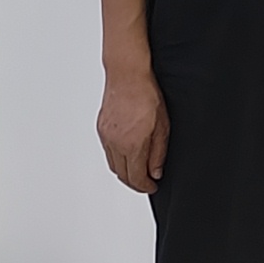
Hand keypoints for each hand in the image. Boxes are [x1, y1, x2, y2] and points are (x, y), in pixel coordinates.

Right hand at [97, 64, 169, 194]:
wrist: (127, 75)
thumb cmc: (146, 95)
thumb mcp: (162, 127)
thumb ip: (158, 153)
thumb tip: (156, 172)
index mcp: (132, 145)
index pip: (136, 178)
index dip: (145, 186)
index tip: (152, 186)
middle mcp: (115, 144)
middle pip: (122, 175)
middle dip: (135, 182)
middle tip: (146, 181)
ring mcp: (106, 136)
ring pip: (113, 165)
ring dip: (125, 171)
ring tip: (138, 167)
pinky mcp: (101, 128)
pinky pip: (108, 151)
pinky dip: (118, 157)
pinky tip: (127, 151)